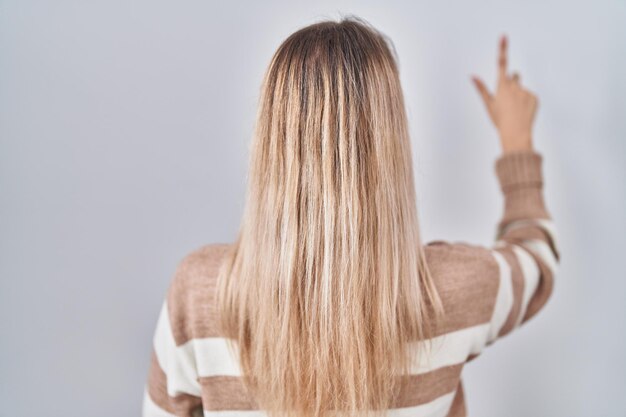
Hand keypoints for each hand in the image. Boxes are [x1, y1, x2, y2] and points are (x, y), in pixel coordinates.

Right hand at [471, 35, 537, 152]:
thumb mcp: (488, 105)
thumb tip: (472, 76)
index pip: (501, 64)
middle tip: (508, 99)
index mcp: (502, 86)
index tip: (503, 36)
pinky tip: (523, 113)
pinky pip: (530, 96)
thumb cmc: (499, 121)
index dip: (502, 49)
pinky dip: (527, 103)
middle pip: (514, 77)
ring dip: (519, 96)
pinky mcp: (534, 97)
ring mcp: (526, 91)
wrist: (516, 133)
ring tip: (515, 111)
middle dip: (512, 83)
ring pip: (521, 89)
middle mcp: (515, 86)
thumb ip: (481, 89)